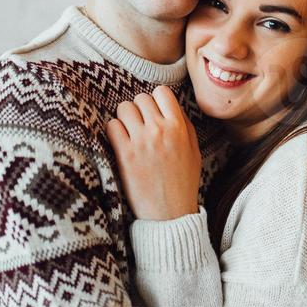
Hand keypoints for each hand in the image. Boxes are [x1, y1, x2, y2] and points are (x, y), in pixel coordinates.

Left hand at [106, 86, 201, 220]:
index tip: (154, 112)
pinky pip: (112, 126)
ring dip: (125, 118)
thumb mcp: (194, 151)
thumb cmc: (182, 182)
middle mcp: (160, 130)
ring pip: (124, 108)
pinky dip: (114, 131)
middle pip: (140, 98)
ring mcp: (141, 141)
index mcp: (179, 127)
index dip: (156, 100)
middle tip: (141, 126)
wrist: (169, 214)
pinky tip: (121, 142)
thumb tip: (171, 106)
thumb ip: (185, 125)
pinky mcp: (124, 154)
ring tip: (130, 133)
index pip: (161, 92)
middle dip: (139, 110)